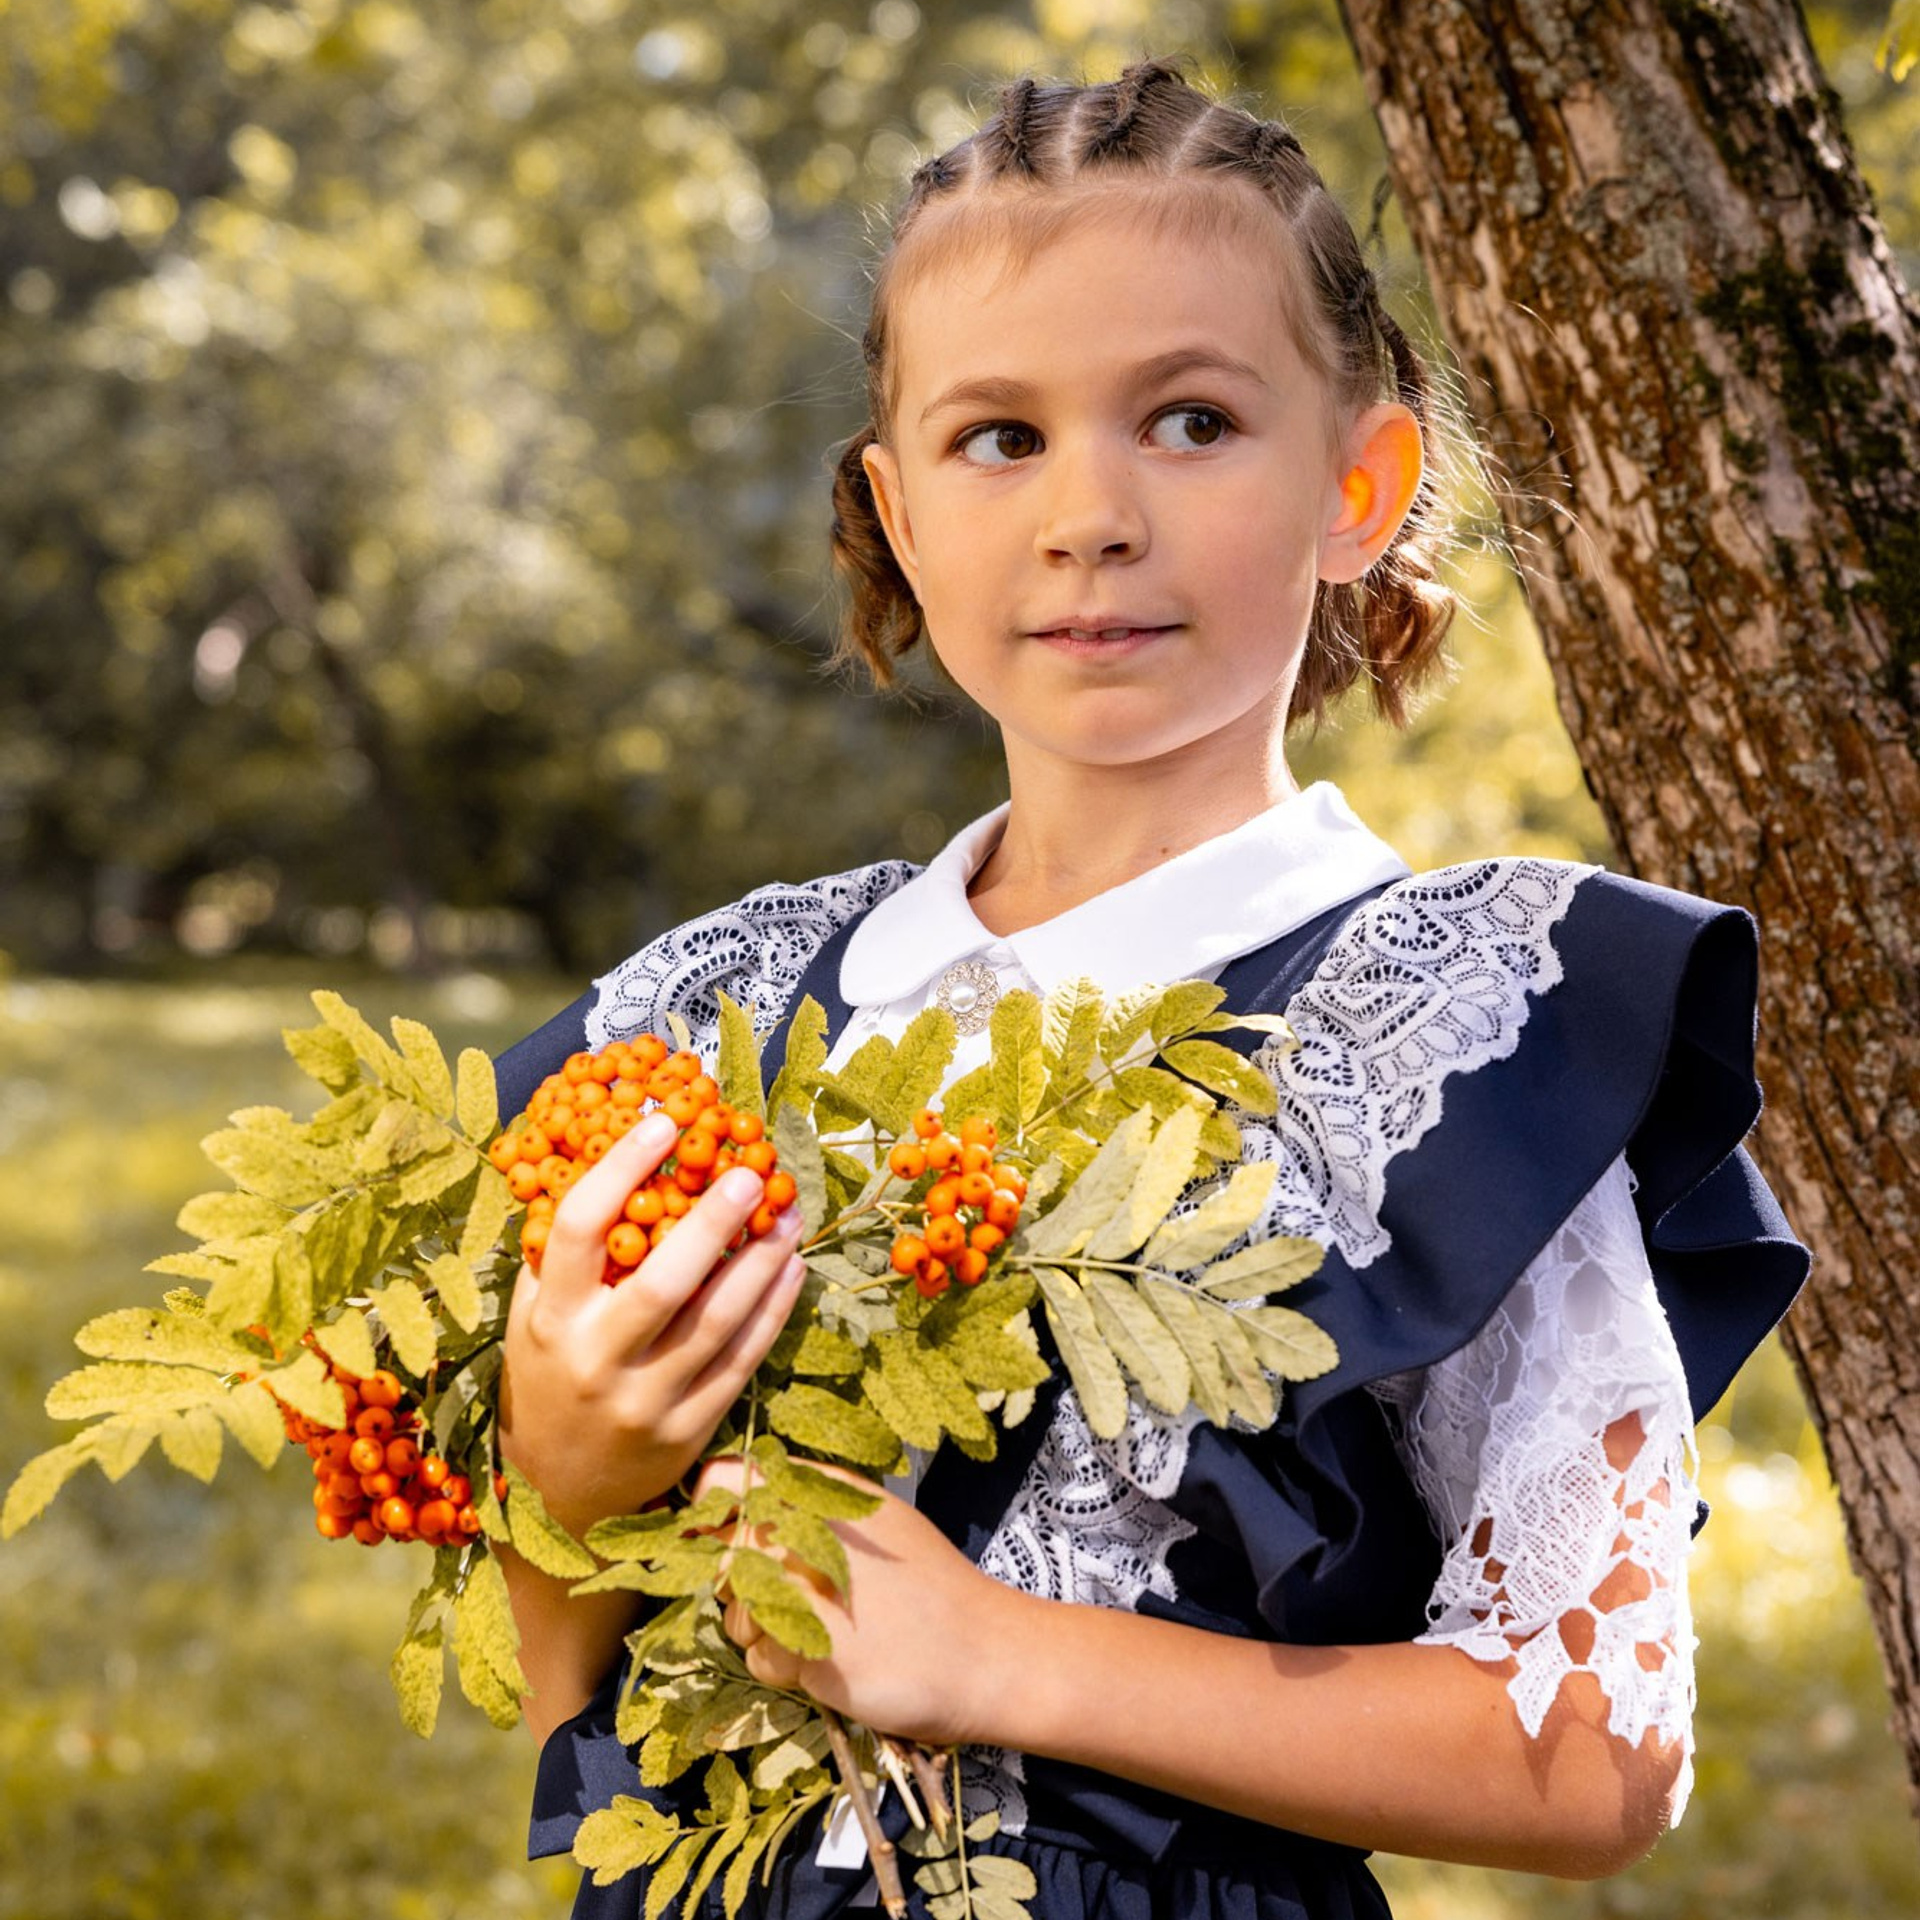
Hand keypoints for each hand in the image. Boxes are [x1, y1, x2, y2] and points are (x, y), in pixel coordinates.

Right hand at [500, 1110, 806, 1537]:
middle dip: (712, 1222)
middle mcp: (596, 1360)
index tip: (662, 1121)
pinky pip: (741, 1359)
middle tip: (750, 1172)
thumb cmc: (550, 1376)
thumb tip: (609, 1158)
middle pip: (662, 1282)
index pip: (580, 1231)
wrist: (556, 1493)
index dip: (621, 1170)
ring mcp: (646, 1400)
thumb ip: (563, 1253)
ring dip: (761, 1261)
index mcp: (551, 1319)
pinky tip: (792, 1267)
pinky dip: (773, 1310)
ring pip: (716, 1321)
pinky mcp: (690, 1429)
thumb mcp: (534, 1316)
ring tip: (788, 1212)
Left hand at [699, 1455, 1027, 1750]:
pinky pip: (761, 1660)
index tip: (737, 1543)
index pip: (724, 1480)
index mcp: (823, 1489)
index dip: (716, 1513)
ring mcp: (804, 1584)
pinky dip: (787, 1670)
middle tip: (800, 1601)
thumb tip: (730, 1507)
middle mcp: (805, 1526)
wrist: (987, 1654)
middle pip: (721, 1554)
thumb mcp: (872, 1521)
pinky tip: (833, 1663)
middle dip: (745, 1586)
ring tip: (825, 1634)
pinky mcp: (807, 1644)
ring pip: (735, 1612)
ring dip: (765, 1632)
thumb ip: (807, 1508)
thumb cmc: (930, 1588)